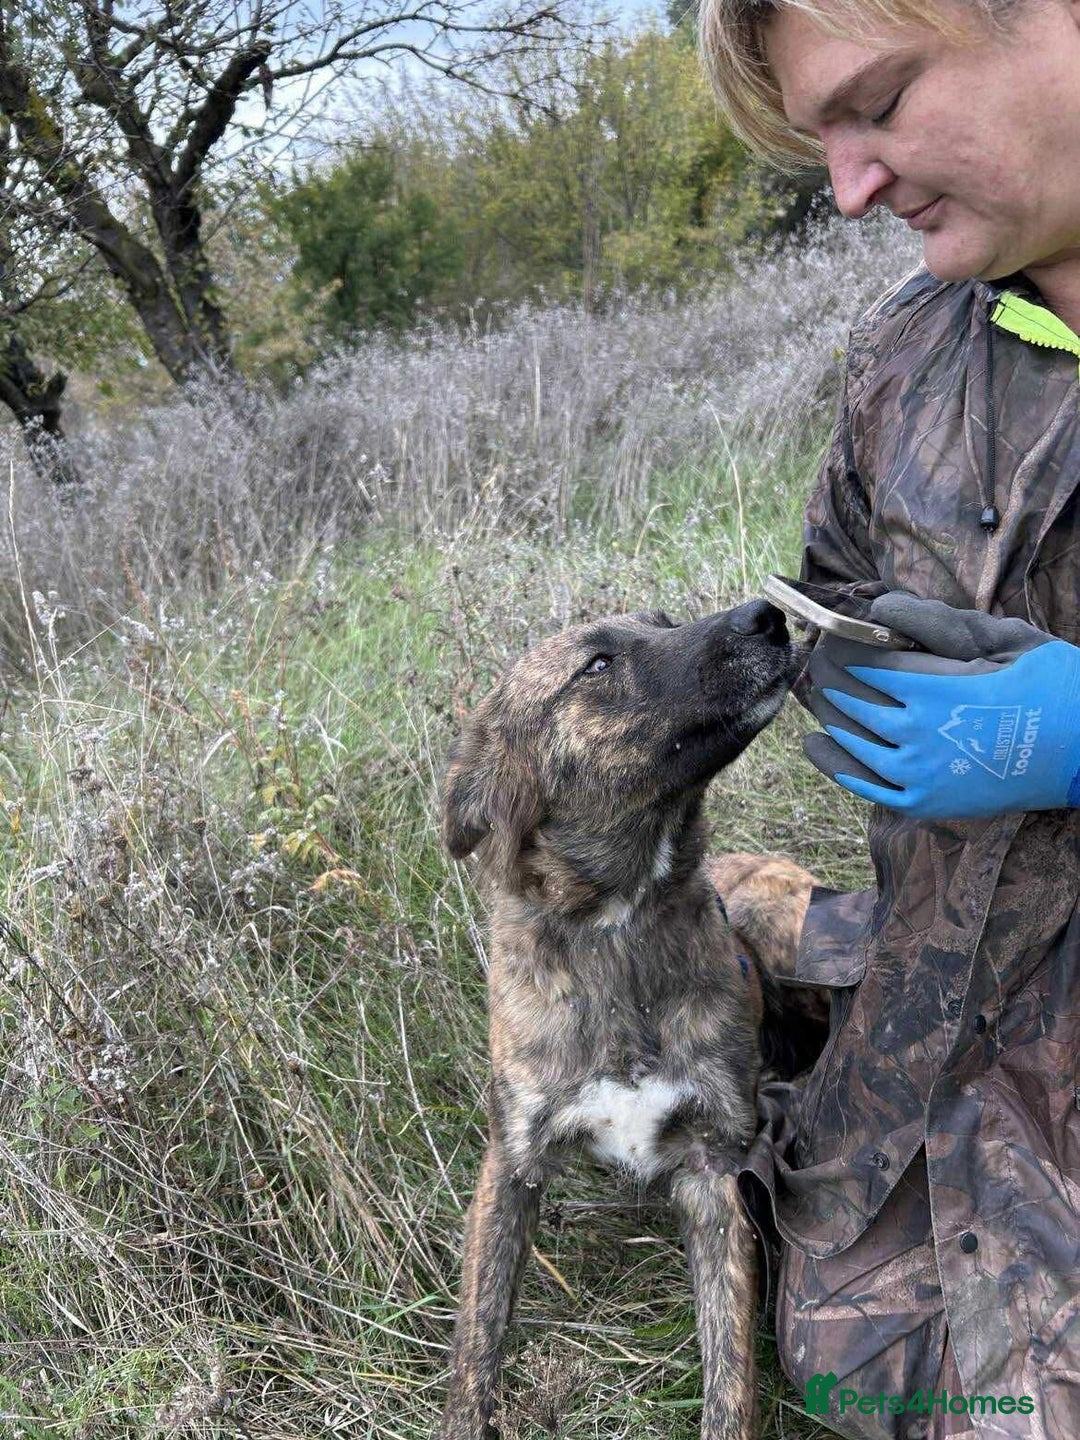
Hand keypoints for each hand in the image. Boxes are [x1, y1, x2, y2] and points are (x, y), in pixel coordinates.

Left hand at [803, 592, 1079, 819]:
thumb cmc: (1053, 683)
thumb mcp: (1005, 639)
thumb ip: (937, 624)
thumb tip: (878, 608)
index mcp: (937, 688)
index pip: (866, 662)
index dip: (842, 645)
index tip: (830, 633)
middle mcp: (920, 733)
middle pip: (851, 699)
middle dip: (828, 675)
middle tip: (815, 659)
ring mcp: (921, 773)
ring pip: (851, 741)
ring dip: (828, 713)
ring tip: (815, 693)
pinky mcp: (927, 802)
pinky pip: (867, 786)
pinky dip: (836, 764)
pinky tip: (816, 743)